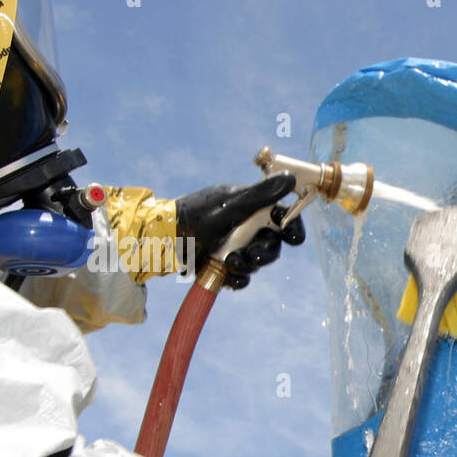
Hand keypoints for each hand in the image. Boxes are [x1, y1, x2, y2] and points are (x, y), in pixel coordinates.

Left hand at [175, 173, 306, 287]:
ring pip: (257, 262)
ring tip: (231, 262)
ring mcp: (236, 247)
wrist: (163, 240)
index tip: (293, 237)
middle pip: (273, 244)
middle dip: (265, 253)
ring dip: (248, 265)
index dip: (292, 226)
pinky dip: (237, 278)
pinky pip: (242, 277)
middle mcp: (246, 228)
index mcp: (251, 209)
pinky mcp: (225, 265)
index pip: (282, 216)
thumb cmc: (195, 216)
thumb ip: (261, 195)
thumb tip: (289, 178)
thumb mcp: (230, 205)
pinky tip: (227, 274)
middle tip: (253, 256)